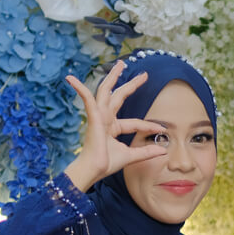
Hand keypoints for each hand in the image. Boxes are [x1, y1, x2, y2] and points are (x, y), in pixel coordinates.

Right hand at [63, 61, 167, 192]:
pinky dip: (79, 88)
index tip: (161, 129)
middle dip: (131, 85)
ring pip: (105, 91)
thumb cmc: (106, 163)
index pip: (134, 122)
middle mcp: (105, 118)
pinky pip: (86, 99)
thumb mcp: (131, 156)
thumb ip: (146, 152)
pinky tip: (71, 78)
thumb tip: (163, 150)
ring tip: (120, 64)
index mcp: (113, 127)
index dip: (148, 125)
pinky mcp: (93, 117)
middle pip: (119, 96)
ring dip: (113, 77)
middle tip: (144, 75)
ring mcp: (98, 116)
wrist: (94, 170)